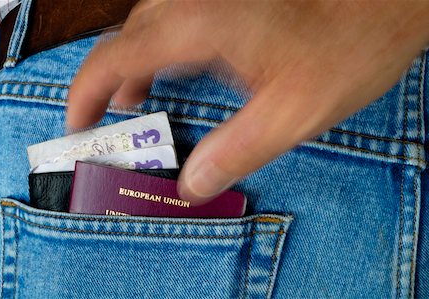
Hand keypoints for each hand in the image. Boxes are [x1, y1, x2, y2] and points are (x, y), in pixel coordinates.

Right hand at [67, 0, 428, 203]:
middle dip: (110, 80)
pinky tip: (182, 66)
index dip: (86, 93)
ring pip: (150, 23)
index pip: (114, 57)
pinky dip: (165, 45)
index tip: (79, 122)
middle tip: (112, 117)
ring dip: (136, 61)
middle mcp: (196, 0)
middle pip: (126, 38)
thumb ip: (235, 152)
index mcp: (199, 24)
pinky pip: (178, 16)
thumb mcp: (291, 113)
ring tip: (137, 94)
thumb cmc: (349, 44)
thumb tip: (194, 185)